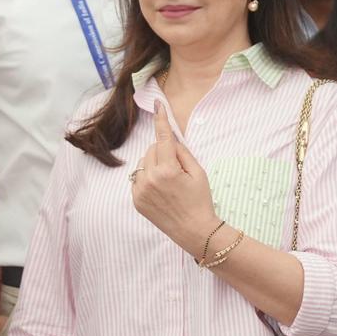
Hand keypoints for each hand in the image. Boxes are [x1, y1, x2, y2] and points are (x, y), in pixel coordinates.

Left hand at [131, 103, 216, 252]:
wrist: (194, 231)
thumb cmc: (200, 201)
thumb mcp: (199, 173)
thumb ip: (183, 153)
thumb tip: (170, 140)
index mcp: (169, 170)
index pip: (163, 138)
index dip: (161, 120)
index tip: (158, 105)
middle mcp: (151, 178)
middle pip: (152, 149)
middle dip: (163, 152)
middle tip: (178, 169)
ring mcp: (140, 190)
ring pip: (143, 163)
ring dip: (154, 165)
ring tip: (169, 182)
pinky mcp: (136, 200)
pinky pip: (138, 178)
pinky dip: (147, 178)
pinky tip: (161, 191)